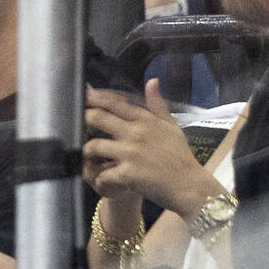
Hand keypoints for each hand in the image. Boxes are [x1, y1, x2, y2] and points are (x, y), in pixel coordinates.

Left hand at [83, 79, 214, 217]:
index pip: (114, 103)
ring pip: (94, 146)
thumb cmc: (181, 157)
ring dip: (87, 150)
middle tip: (76, 122)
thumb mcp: (172, 127)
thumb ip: (158, 105)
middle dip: (83, 118)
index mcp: (145, 120)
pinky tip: (100, 178)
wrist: (191, 187)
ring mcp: (131, 153)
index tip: (84, 96)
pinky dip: (99, 177)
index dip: (95, 98)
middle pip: (98, 118)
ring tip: (87, 154)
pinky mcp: (128, 173)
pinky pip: (102, 173)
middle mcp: (136, 133)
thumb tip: (152, 81)